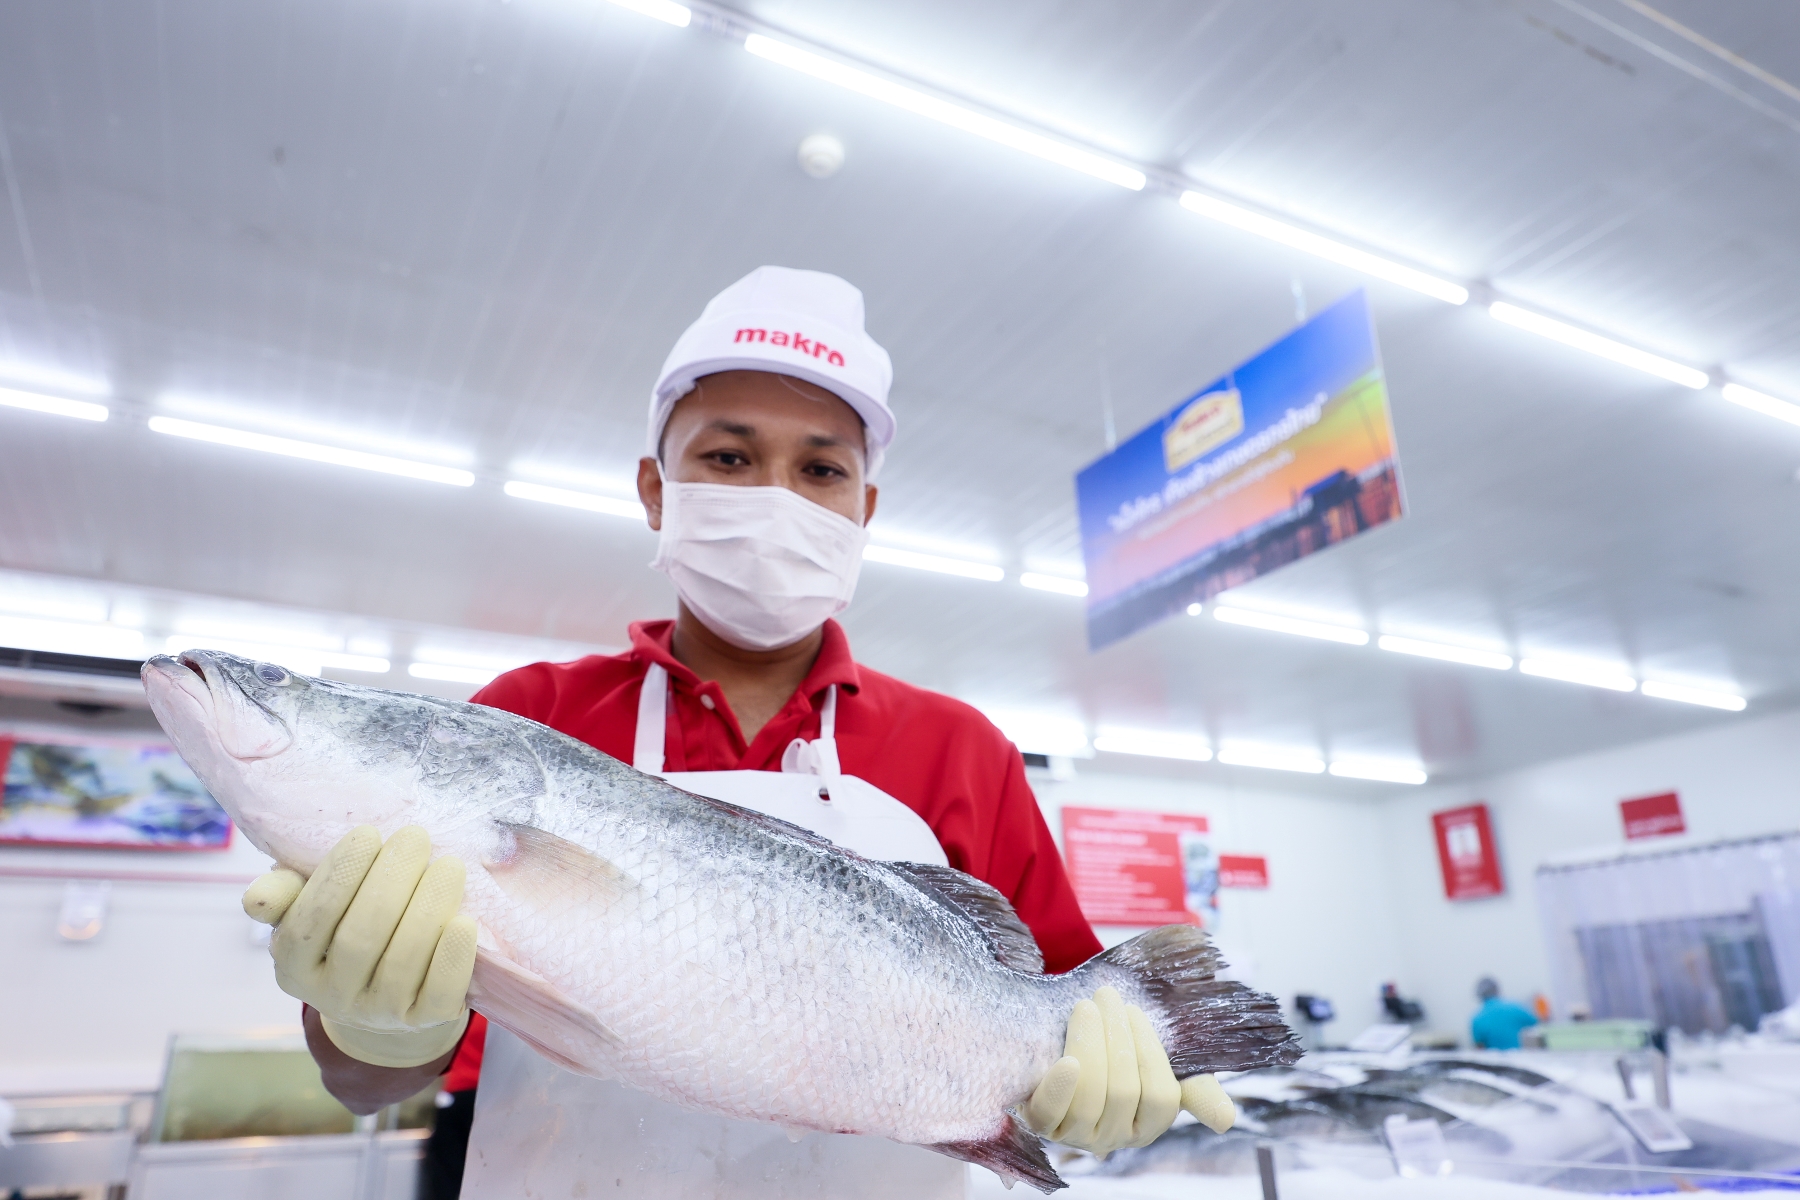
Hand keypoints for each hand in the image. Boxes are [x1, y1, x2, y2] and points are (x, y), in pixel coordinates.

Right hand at [243, 825, 477, 1067]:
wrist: (390, 987)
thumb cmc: (346, 924)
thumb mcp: (309, 904)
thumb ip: (284, 893)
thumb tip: (255, 899)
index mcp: (294, 965)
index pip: (310, 921)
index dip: (338, 876)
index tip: (369, 834)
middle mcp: (330, 996)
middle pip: (360, 938)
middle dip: (391, 880)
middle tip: (416, 837)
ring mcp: (378, 1014)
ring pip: (401, 961)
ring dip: (428, 907)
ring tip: (448, 866)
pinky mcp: (423, 1022)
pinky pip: (439, 993)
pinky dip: (452, 957)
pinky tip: (464, 922)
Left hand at [1023, 986, 1236, 1156]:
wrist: (1071, 1038)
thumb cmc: (1120, 1050)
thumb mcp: (1161, 1065)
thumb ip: (1196, 1087)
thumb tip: (1225, 1119)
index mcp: (1148, 1123)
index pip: (1161, 1097)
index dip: (1148, 1051)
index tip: (1133, 1010)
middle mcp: (1114, 1136)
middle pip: (1124, 1094)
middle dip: (1116, 1037)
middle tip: (1106, 995)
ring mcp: (1077, 1134)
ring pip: (1090, 1099)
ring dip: (1089, 1046)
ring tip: (1085, 1007)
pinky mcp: (1042, 1125)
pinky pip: (1049, 1115)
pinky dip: (1059, 1088)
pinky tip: (1064, 1060)